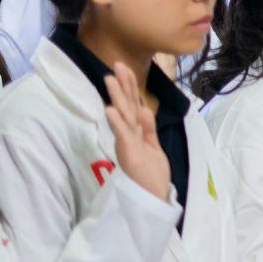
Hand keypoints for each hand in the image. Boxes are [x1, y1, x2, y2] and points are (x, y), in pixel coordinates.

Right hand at [103, 63, 171, 201]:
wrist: (152, 197)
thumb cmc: (151, 174)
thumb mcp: (152, 146)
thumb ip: (148, 129)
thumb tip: (144, 109)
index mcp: (135, 132)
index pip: (132, 105)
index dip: (129, 86)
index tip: (125, 68)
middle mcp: (129, 135)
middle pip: (126, 106)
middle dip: (122, 85)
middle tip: (116, 64)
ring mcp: (128, 144)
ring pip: (123, 116)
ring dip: (117, 97)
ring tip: (109, 79)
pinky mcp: (129, 154)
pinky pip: (123, 135)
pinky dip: (118, 122)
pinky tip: (111, 108)